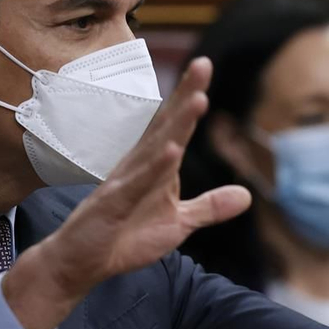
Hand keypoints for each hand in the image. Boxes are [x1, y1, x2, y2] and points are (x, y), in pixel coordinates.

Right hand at [3, 57, 251, 328]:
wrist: (80, 264)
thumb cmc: (124, 238)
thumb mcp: (178, 224)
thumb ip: (209, 207)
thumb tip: (248, 196)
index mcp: (153, 167)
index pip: (174, 127)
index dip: (190, 98)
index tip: (205, 67)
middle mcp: (138, 167)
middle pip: (165, 126)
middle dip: (185, 96)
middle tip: (204, 64)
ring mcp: (124, 183)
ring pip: (153, 148)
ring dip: (176, 125)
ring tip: (198, 100)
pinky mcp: (113, 205)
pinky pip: (136, 184)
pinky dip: (153, 168)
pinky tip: (171, 151)